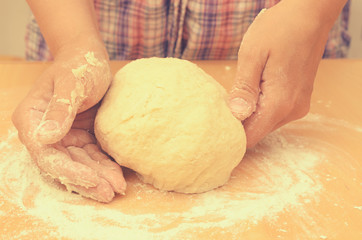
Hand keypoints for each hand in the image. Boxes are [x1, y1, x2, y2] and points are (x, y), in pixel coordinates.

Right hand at [12, 46, 125, 201]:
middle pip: (62, 165)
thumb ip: (60, 107)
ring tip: (118, 189)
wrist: (90, 58)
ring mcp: (62, 136)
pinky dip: (104, 167)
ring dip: (97, 178)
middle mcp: (43, 132)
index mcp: (32, 118)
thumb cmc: (80, 63)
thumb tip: (44, 139)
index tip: (91, 179)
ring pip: (79, 165)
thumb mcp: (73, 81)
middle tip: (109, 193)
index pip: (46, 153)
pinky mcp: (79, 137)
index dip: (68, 170)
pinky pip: (91, 157)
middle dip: (86, 181)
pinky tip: (118, 176)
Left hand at [229, 2, 334, 147]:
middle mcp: (292, 110)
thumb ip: (244, 88)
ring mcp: (298, 106)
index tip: (215, 129)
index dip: (231, 137)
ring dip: (249, 114)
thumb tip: (235, 115)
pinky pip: (274, 113)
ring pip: (265, 123)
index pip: (251, 137)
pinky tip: (252, 91)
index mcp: (279, 103)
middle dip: (238, 124)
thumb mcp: (253, 55)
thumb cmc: (280, 30)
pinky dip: (260, 108)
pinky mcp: (299, 99)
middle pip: (258, 132)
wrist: (309, 15)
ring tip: (237, 95)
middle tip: (221, 108)